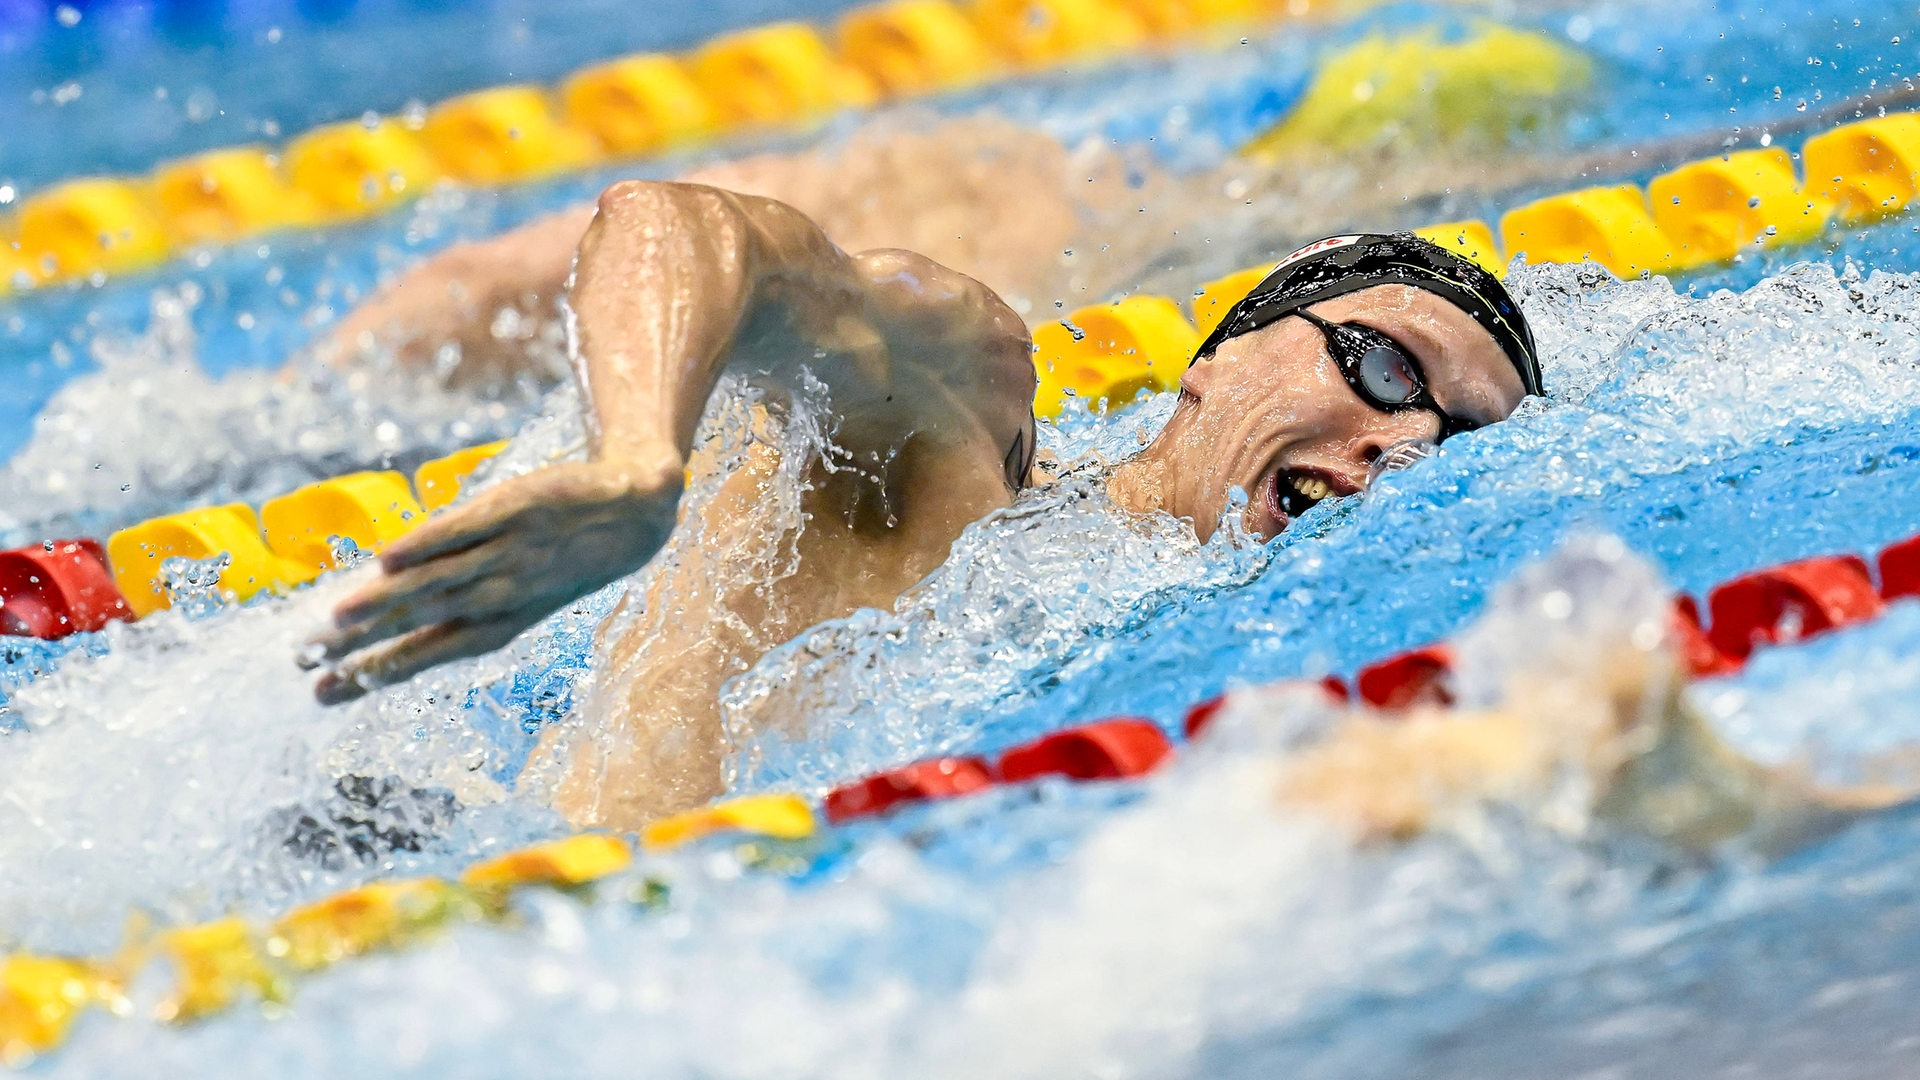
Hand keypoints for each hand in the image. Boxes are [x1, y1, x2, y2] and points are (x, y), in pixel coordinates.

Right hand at [304, 454, 682, 703]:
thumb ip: (456, 606)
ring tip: (333, 620)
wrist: (634, 515)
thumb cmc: (561, 558)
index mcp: (498, 623)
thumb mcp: (516, 593)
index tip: (321, 694)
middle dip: (361, 646)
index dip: (374, 674)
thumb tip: (386, 608)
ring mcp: (507, 555)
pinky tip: (385, 559)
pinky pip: (463, 531)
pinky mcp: (513, 510)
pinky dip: (427, 546)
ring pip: (436, 585)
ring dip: (384, 603)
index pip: (425, 655)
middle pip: (419, 624)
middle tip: (305, 662)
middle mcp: (499, 596)